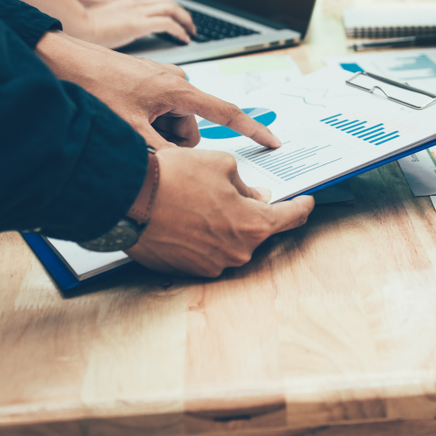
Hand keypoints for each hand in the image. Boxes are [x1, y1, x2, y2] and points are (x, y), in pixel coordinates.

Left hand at [34, 32, 279, 149]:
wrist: (65, 62)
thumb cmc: (94, 88)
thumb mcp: (130, 131)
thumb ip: (162, 154)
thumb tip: (180, 171)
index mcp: (179, 91)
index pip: (227, 113)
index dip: (253, 130)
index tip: (273, 142)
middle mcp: (176, 82)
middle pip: (190, 129)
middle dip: (171, 143)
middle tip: (140, 142)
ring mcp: (163, 81)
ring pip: (174, 124)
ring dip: (155, 134)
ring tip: (127, 128)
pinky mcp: (150, 83)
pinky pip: (161, 113)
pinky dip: (147, 123)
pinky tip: (124, 120)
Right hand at [85, 0, 196, 47]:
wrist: (73, 25)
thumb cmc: (82, 28)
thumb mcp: (104, 23)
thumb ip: (118, 24)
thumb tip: (127, 33)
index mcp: (126, 2)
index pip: (155, 0)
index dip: (170, 8)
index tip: (176, 17)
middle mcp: (134, 3)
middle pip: (168, 1)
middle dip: (183, 13)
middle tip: (190, 25)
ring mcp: (137, 11)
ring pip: (172, 9)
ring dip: (185, 20)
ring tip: (191, 32)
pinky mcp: (138, 23)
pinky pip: (168, 24)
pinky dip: (179, 31)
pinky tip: (184, 39)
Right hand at [126, 147, 314, 276]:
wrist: (128, 200)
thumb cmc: (174, 178)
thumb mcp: (222, 165)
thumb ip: (245, 184)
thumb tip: (255, 196)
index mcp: (253, 224)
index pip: (290, 217)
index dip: (301, 207)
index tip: (307, 202)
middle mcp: (237, 251)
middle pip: (258, 230)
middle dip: (253, 211)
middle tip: (240, 192)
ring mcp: (213, 265)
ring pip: (232, 240)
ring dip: (226, 223)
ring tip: (202, 200)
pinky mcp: (190, 270)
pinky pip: (208, 250)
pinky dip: (205, 235)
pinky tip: (189, 216)